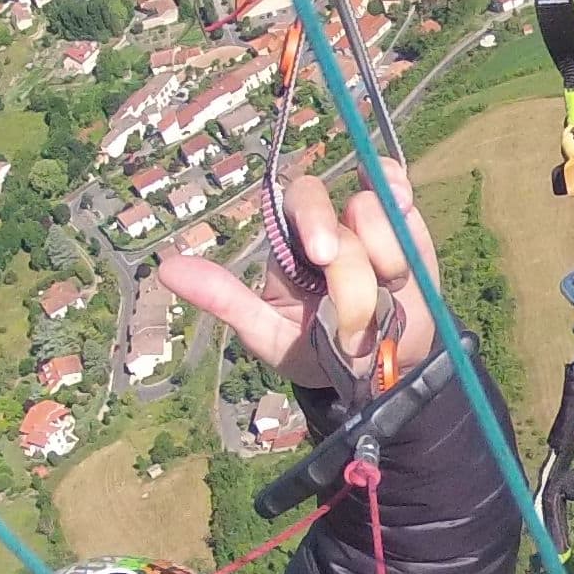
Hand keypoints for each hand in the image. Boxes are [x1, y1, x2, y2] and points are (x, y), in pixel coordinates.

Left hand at [156, 164, 442, 388]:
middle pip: (337, 207)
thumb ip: (225, 300)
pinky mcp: (408, 233)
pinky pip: (403, 200)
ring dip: (387, 253)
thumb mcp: (268, 335)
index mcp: (291, 245)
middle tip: (358, 293)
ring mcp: (370, 226)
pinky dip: (402, 198)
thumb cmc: (318, 353)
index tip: (322, 257)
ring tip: (390, 294)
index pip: (296, 203)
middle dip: (349, 252)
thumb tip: (165, 269)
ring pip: (378, 206)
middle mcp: (329, 227)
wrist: (379, 376)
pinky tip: (403, 206)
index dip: (313, 217)